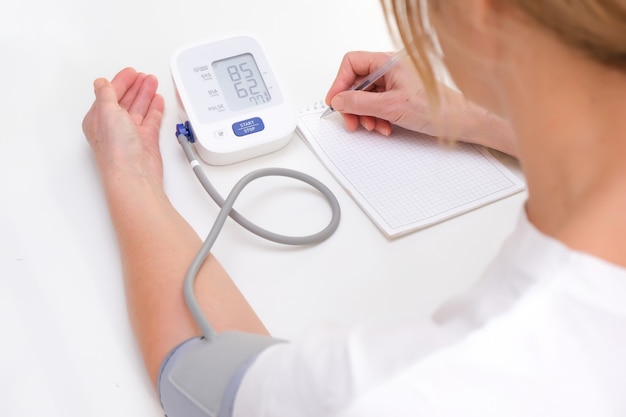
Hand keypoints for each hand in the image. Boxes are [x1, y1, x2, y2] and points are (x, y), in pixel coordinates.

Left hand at [82, 67, 164, 184]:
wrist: (134, 174)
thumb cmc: (117, 149)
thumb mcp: (106, 112)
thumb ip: (106, 94)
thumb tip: (101, 83)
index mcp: (99, 119)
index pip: (110, 94)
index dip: (121, 81)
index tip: (131, 72)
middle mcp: (114, 126)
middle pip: (125, 100)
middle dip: (135, 86)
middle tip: (145, 76)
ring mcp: (131, 133)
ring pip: (139, 108)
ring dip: (146, 94)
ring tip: (153, 82)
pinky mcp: (146, 140)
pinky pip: (151, 120)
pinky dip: (155, 109)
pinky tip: (158, 100)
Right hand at [325, 51, 517, 155]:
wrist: (460, 122)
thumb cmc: (437, 108)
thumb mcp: (391, 106)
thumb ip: (360, 102)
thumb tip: (339, 100)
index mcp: (388, 62)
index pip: (352, 63)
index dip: (339, 83)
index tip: (335, 102)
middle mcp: (390, 69)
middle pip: (356, 82)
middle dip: (352, 104)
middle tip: (351, 121)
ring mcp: (394, 83)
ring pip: (366, 96)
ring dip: (364, 115)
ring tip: (372, 126)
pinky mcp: (398, 96)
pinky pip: (377, 105)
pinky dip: (376, 118)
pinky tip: (383, 127)